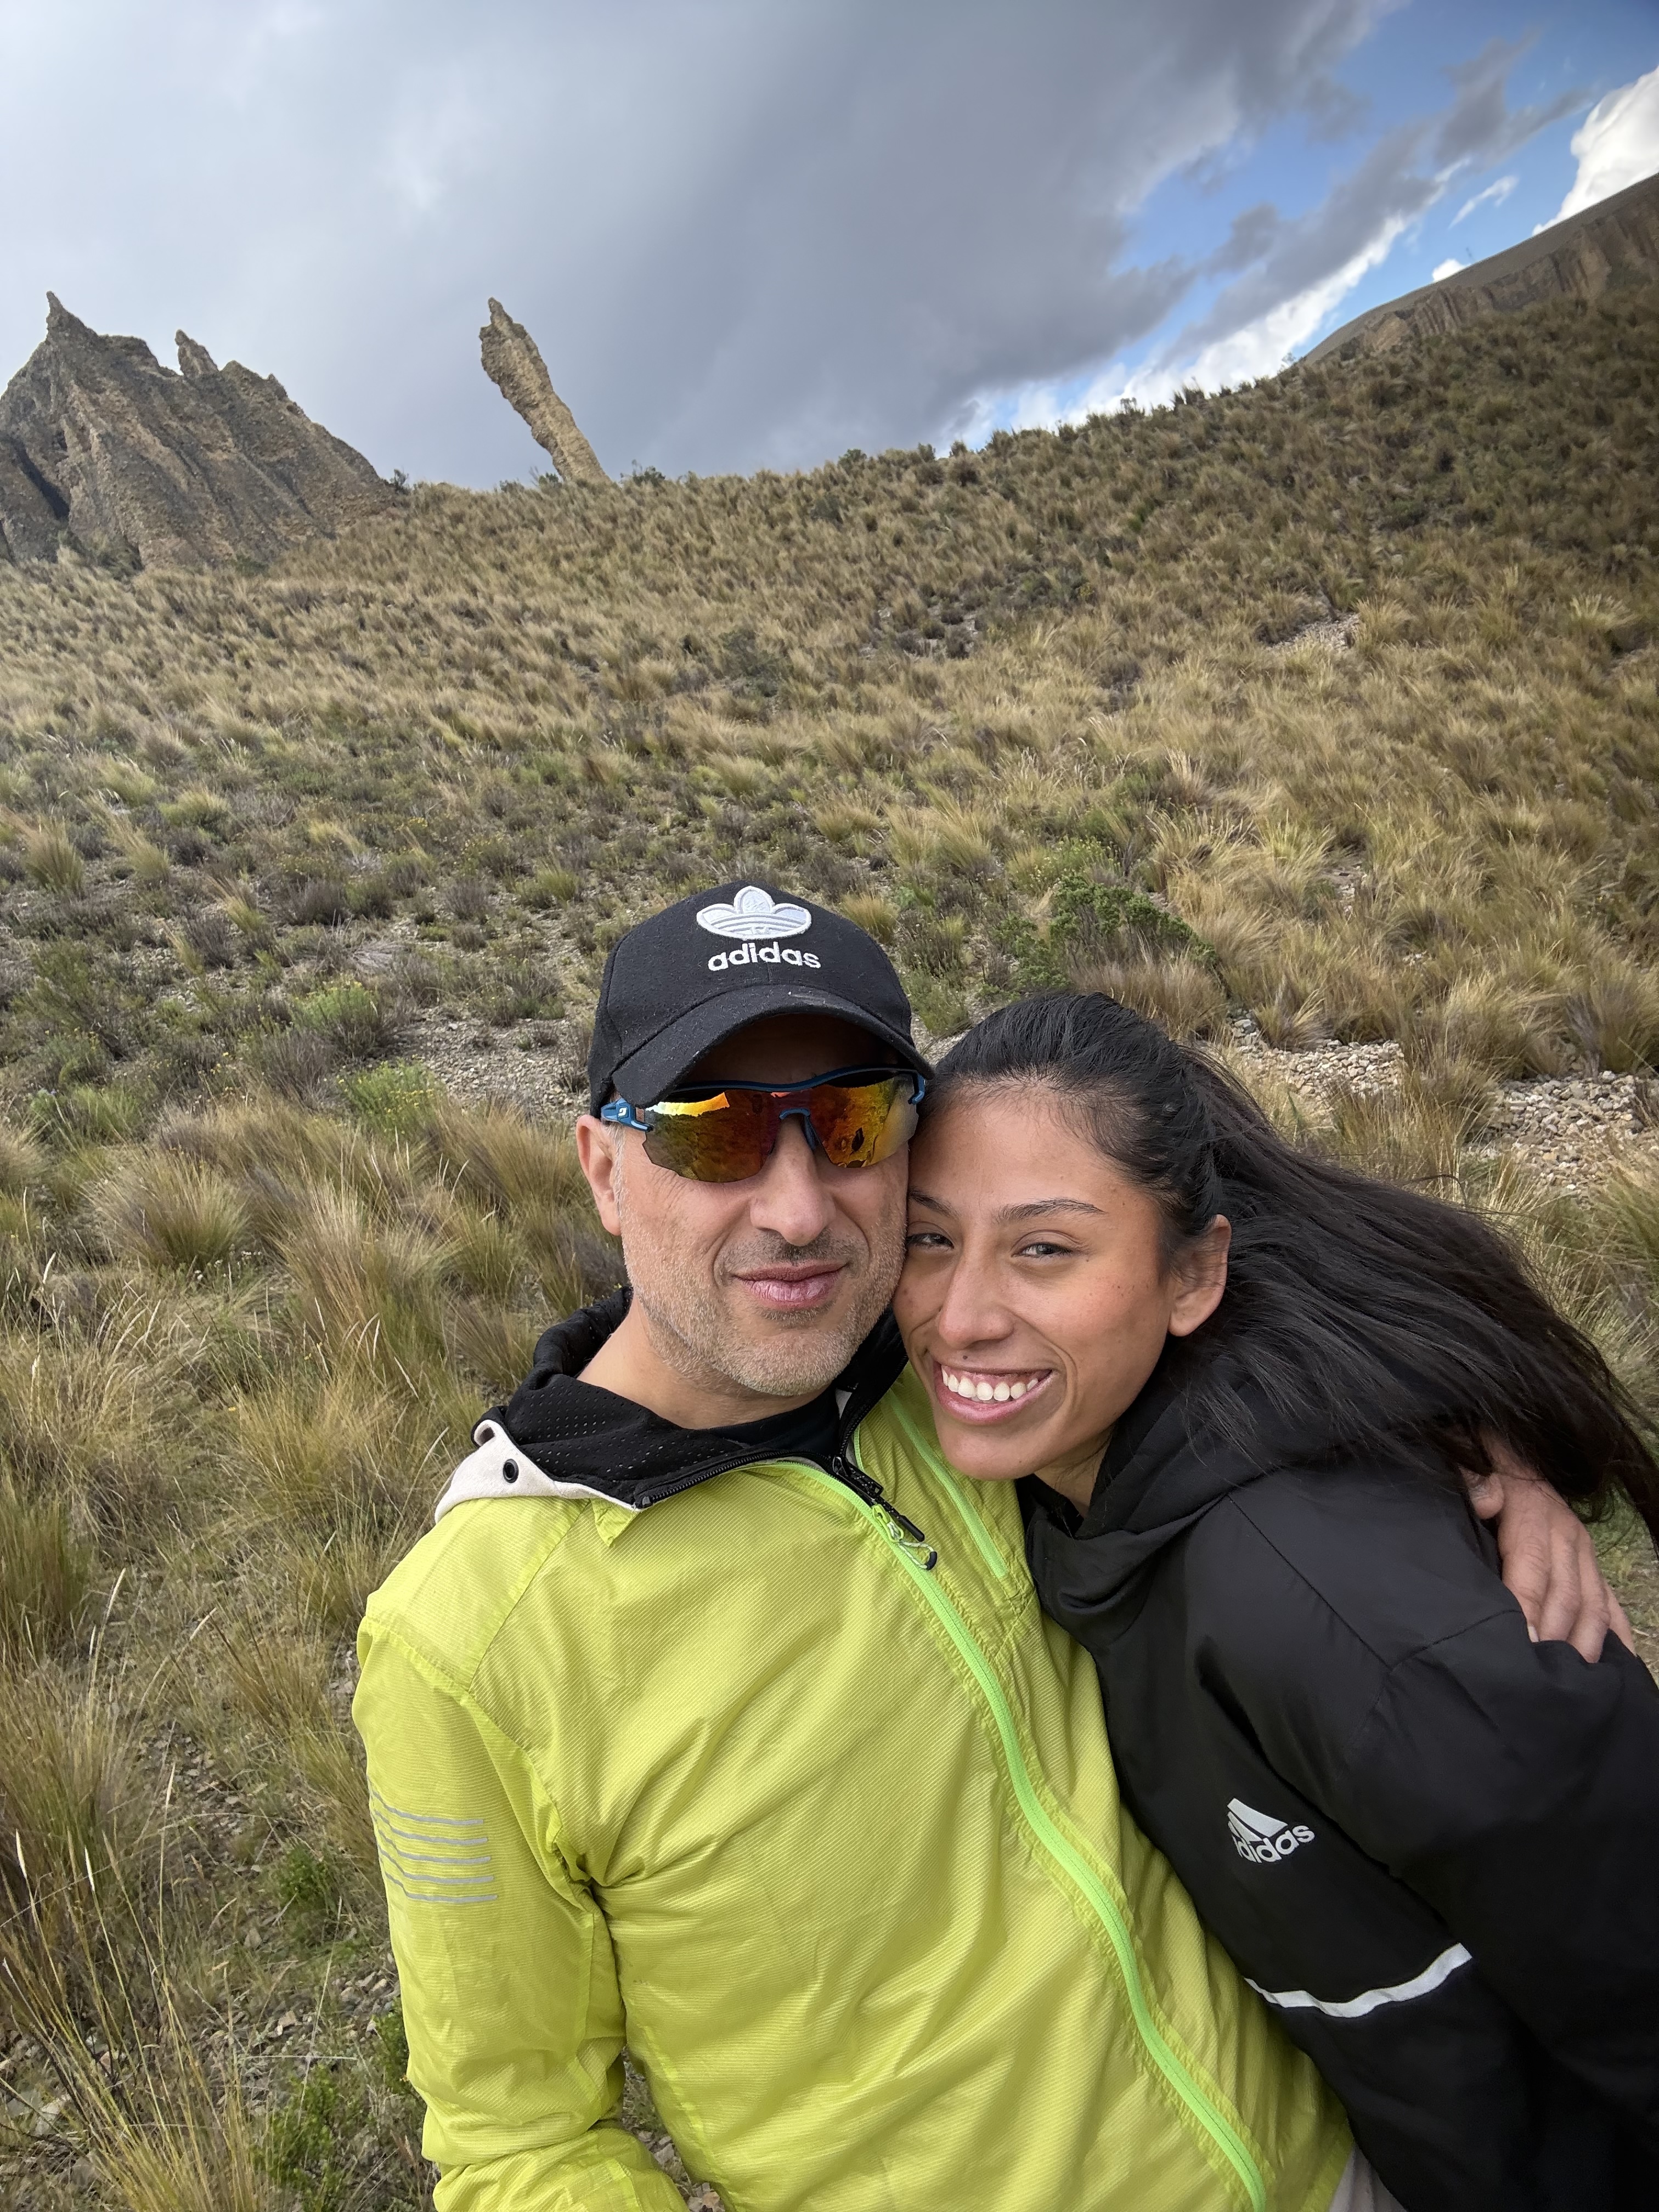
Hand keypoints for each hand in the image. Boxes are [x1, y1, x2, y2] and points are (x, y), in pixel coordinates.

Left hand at [1466, 1438, 1633, 1662]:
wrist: (1507, 1445)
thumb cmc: (1480, 1462)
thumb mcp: (1470, 1460)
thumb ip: (1472, 1478)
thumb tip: (1485, 1499)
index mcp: (1535, 1510)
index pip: (1533, 1567)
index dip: (1529, 1606)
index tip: (1524, 1643)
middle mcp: (1566, 1532)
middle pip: (1567, 1595)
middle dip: (1555, 1638)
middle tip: (1544, 1679)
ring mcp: (1583, 1550)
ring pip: (1592, 1604)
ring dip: (1585, 1645)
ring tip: (1573, 1683)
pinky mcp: (1590, 1563)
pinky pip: (1610, 1603)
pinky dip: (1616, 1636)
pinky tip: (1617, 1668)